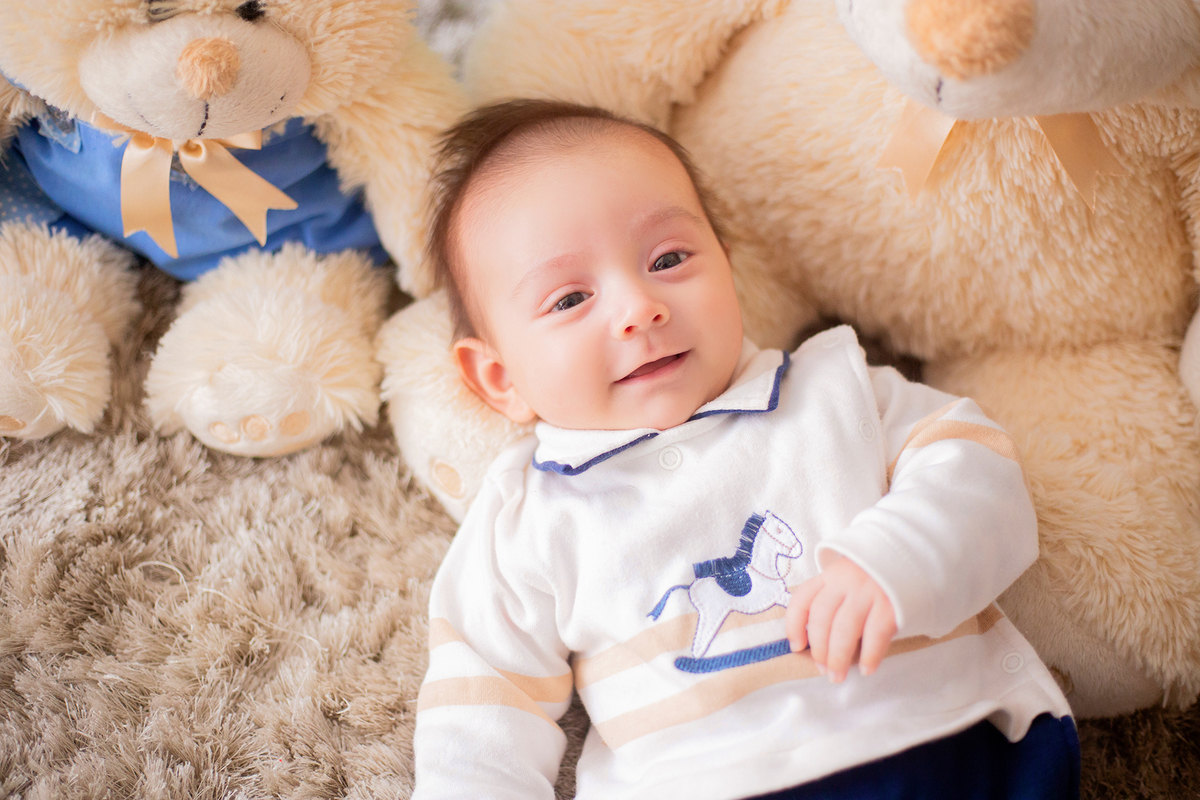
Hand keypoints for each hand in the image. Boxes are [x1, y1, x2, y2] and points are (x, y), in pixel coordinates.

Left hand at [785, 555, 896, 682]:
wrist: (909, 560)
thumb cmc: (873, 577)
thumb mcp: (847, 579)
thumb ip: (832, 600)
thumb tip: (816, 640)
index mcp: (830, 576)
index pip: (802, 599)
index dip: (793, 625)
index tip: (796, 647)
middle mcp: (845, 582)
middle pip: (821, 618)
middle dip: (819, 649)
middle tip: (822, 669)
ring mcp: (868, 592)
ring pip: (844, 629)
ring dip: (838, 657)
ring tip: (837, 675)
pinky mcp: (891, 604)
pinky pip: (875, 634)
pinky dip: (869, 655)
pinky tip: (866, 669)